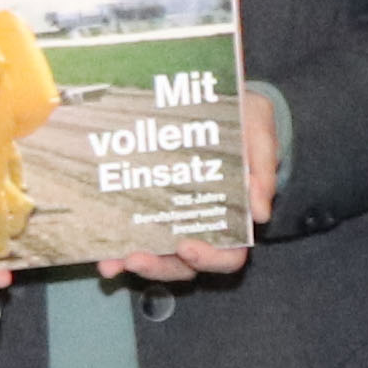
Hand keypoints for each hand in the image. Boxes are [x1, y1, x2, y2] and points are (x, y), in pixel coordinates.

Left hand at [98, 96, 278, 285]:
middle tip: (136, 258)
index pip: (230, 254)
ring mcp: (178, 220)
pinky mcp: (154, 208)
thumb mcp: (259, 134)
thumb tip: (261, 213)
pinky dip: (120, 248)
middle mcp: (206, 226)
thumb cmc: (246, 120)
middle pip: (187, 265)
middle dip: (161, 267)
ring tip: (112, 262)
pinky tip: (104, 252)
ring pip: (161, 258)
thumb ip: (264, 170)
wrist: (221, 100)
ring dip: (138, 263)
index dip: (210, 259)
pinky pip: (138, 236)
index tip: (186, 247)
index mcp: (236, 217)